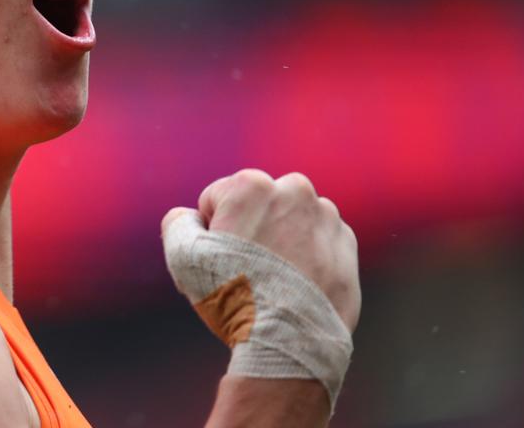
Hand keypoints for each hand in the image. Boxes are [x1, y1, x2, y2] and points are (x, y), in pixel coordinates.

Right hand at [166, 169, 359, 332]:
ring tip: (274, 281)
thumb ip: (177, 221)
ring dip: (281, 241)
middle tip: (247, 270)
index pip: (217, 200)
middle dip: (251, 229)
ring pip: (290, 221)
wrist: (289, 340)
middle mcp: (295, 190)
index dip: (212, 231)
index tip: (220, 260)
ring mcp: (326, 216)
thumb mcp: (182, 256)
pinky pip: (319, 241)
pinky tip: (297, 286)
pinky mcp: (346, 244)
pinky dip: (308, 257)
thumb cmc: (233, 296)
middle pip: (258, 205)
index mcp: (251, 184)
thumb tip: (190, 215)